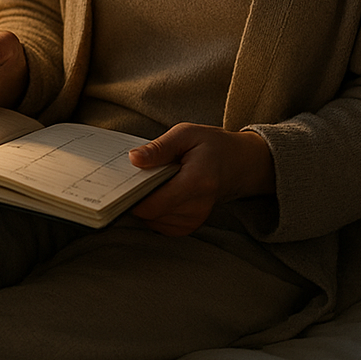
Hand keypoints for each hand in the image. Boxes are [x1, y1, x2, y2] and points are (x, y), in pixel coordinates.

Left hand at [127, 124, 275, 235]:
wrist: (240, 164)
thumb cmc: (212, 146)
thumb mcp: (186, 134)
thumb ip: (159, 148)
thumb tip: (133, 159)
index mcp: (196, 182)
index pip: (154, 203)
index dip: (131, 196)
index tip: (120, 182)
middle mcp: (198, 206)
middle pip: (150, 214)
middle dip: (135, 197)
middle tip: (134, 177)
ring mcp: (196, 219)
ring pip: (153, 221)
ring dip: (144, 205)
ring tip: (150, 182)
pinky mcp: (191, 224)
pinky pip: (161, 225)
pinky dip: (153, 212)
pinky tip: (157, 193)